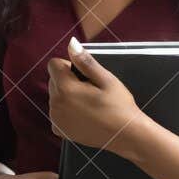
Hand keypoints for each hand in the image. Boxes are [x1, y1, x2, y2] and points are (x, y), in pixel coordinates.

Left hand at [48, 38, 149, 154]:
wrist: (125, 135)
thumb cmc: (119, 105)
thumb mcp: (106, 79)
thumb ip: (85, 62)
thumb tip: (71, 44)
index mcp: (65, 88)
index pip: (53, 64)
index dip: (69, 66)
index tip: (85, 75)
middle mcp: (54, 103)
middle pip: (53, 80)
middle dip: (68, 81)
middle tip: (90, 90)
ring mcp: (55, 118)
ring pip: (55, 96)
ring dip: (67, 96)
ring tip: (89, 104)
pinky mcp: (59, 130)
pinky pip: (57, 113)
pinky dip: (66, 112)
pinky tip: (83, 116)